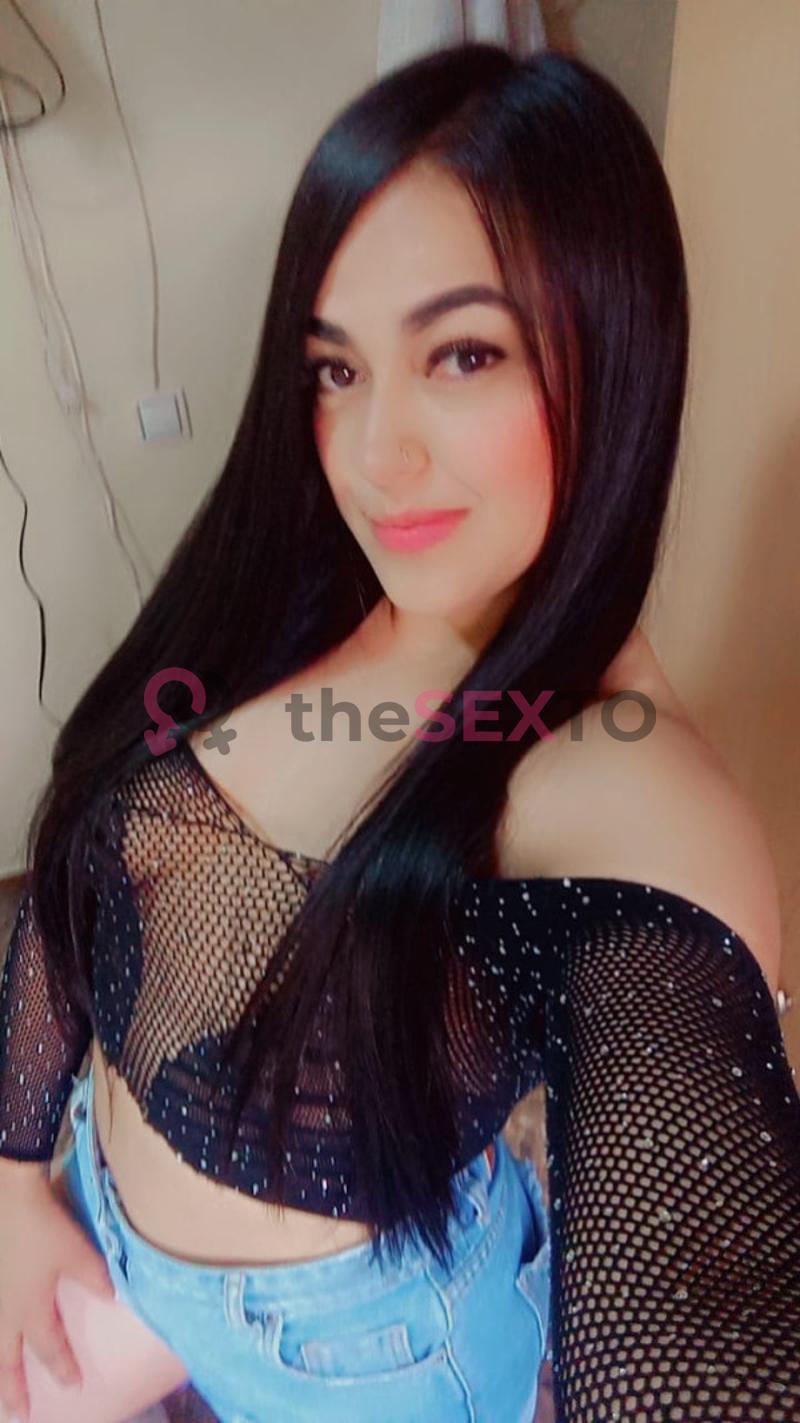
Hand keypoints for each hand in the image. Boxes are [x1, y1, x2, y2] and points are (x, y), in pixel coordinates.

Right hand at [0, 1175, 114, 1421]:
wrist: (7, 1196)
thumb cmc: (43, 1227)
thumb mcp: (77, 1253)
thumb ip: (96, 1278)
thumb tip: (112, 1299)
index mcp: (30, 1308)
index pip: (50, 1348)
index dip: (63, 1367)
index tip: (74, 1385)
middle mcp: (4, 1311)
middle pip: (6, 1360)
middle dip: (13, 1389)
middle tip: (18, 1415)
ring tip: (0, 1392)